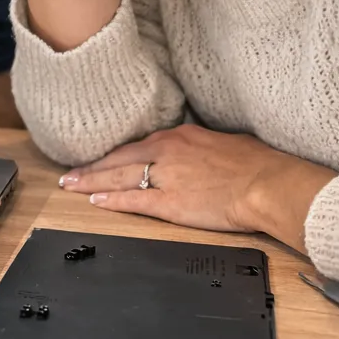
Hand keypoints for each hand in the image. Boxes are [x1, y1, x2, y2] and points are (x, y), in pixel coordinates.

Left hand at [58, 124, 337, 251]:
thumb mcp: (224, 142)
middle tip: (70, 172)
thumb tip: (198, 152)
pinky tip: (96, 200)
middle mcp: (166, 153)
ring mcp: (165, 177)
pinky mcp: (170, 202)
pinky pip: (133, 200)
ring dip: (92, 181)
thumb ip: (200, 147)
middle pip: (119, 159)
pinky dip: (112, 200)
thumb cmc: (258, 164)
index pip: (137, 145)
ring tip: (72, 185)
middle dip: (92, 167)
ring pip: (118, 178)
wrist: (268, 183)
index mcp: (179, 136)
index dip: (114, 154)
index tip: (100, 158)